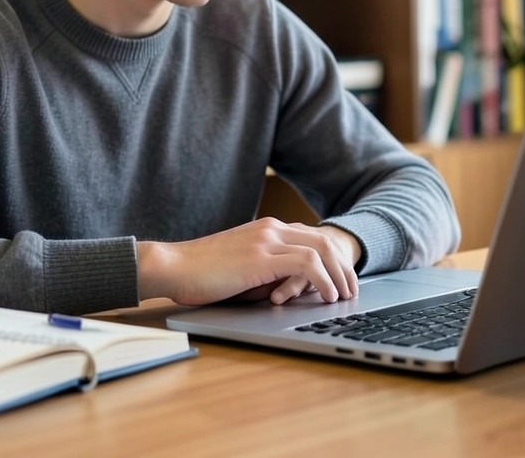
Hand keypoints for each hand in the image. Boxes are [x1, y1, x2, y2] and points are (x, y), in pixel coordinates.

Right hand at [137, 218, 360, 305]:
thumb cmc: (199, 272)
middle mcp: (270, 229)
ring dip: (339, 274)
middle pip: (323, 240)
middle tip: (352, 288)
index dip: (333, 257)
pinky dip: (323, 279)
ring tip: (344, 295)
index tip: (343, 277)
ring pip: (321, 249)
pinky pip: (306, 263)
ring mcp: (267, 240)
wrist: (173, 266)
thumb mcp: (240, 267)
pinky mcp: (262, 257)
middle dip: (343, 265)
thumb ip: (265, 270)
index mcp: (266, 229)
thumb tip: (286, 289)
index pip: (312, 236)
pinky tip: (327, 294)